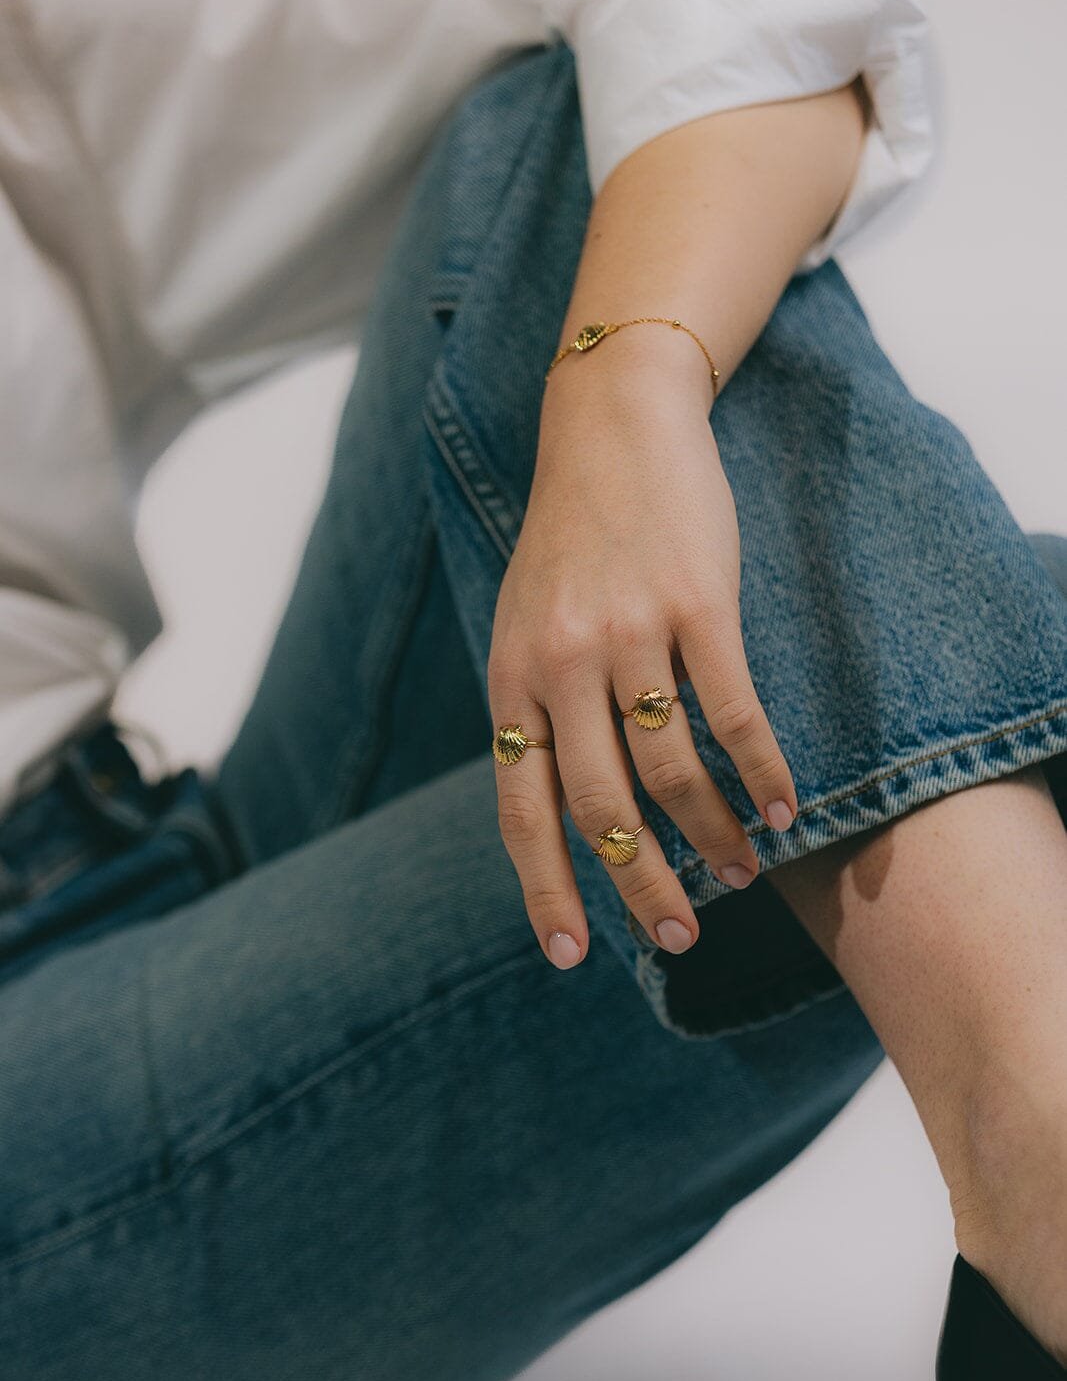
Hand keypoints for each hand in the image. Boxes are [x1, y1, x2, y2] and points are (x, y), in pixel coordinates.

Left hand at [486, 346, 797, 968]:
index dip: (546, 888)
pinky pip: (733, 711)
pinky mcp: (695, 603)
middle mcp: (561, 663)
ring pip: (670, 768)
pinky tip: (783, 808)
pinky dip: (760, 770)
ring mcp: (629, 633)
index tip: (570, 955)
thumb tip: (565, 806)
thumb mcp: (525, 622)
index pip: (522, 809)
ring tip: (741, 872)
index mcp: (513, 678)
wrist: (611, 425)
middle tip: (677, 936)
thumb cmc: (572, 538)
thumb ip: (536, 706)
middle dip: (639, 884)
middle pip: (601, 807)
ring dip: (711, 834)